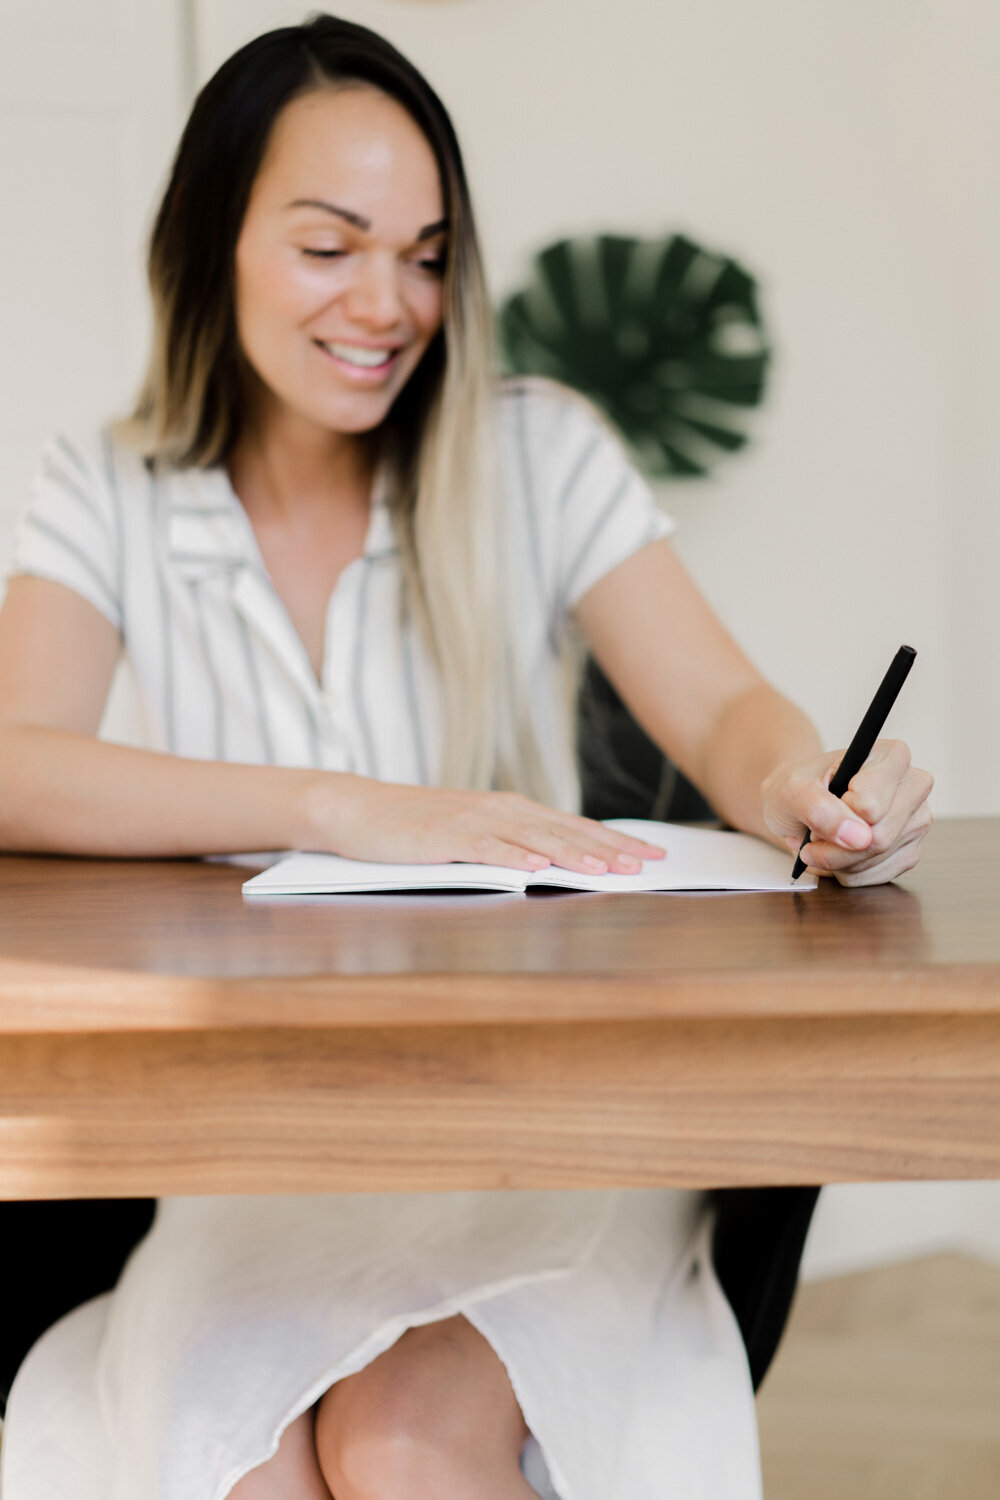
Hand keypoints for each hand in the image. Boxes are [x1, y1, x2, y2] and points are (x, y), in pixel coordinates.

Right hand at [311, 778, 666, 875]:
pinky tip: (537, 865)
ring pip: (532, 838)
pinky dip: (513, 855)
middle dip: (609, 848)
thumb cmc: (415, 827)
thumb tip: (558, 863)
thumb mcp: (471, 834)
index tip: (652, 853)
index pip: (573, 825)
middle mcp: (498, 810)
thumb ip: (511, 843)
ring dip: (572, 852)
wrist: (357, 809)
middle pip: (563, 830)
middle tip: (647, 863)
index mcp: (510, 810)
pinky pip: (484, 847)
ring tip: (607, 868)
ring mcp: (470, 821)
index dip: (614, 839)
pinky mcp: (442, 837)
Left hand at [761, 739, 932, 885]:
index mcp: (892, 756)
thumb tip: (857, 837)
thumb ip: (819, 808)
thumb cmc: (798, 787)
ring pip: (878, 858)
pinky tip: (839, 854)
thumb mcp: (793, 789)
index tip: (824, 802)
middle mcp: (914, 785)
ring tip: (824, 840)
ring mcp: (917, 820)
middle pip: (879, 837)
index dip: (840, 812)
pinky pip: (879, 876)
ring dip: (839, 860)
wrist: (798, 803)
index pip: (871, 804)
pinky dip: (849, 872)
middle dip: (836, 845)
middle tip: (813, 833)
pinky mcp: (910, 850)